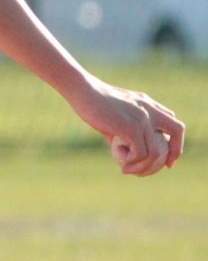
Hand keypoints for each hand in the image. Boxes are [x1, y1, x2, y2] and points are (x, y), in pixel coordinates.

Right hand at [69, 77, 184, 175]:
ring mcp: (143, 118)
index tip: (166, 157)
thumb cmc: (92, 103)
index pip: (171, 122)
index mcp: (148, 104)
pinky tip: (117, 155)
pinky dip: (130, 160)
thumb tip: (124, 155)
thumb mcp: (113, 117)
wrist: (82, 91)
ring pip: (156, 152)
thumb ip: (123, 134)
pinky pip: (140, 153)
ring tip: (127, 169)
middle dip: (175, 151)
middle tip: (165, 167)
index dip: (174, 140)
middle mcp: (150, 110)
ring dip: (143, 166)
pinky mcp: (132, 127)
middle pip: (178, 130)